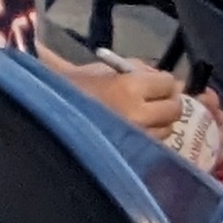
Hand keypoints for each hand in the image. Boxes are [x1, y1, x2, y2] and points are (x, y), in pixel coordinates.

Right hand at [61, 49, 184, 139]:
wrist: (49, 114)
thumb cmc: (76, 86)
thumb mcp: (106, 67)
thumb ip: (140, 69)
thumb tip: (168, 79)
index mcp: (129, 87)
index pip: (166, 83)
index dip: (165, 81)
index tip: (159, 82)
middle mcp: (138, 114)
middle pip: (173, 109)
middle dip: (170, 101)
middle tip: (160, 98)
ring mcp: (136, 138)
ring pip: (167, 130)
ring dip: (162, 121)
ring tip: (147, 115)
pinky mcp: (132, 155)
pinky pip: (153, 144)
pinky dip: (152, 136)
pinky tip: (139, 130)